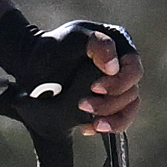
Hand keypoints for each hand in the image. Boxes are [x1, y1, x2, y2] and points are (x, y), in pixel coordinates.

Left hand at [0, 17, 144, 135]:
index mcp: (119, 46)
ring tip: (91, 124)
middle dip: (109, 103)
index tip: (94, 87)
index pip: (133, 68)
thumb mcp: (73, 38)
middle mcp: (122, 66)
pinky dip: (106, 126)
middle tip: (83, 105)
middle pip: (131, 92)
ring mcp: (116, 86)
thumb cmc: (53, 47)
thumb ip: (97, 44)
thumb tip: (115, 67)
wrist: (33, 64)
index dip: (119, 82)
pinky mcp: (108, 103)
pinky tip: (87, 128)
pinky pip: (117, 120)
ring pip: (128, 109)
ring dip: (111, 119)